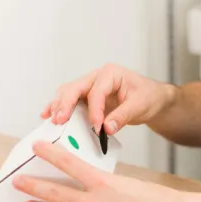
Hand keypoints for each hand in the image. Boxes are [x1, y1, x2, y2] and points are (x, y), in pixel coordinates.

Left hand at [13, 140, 190, 201]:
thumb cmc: (159, 201)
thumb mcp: (129, 183)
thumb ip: (104, 185)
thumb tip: (87, 184)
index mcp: (104, 183)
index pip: (69, 164)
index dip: (50, 155)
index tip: (37, 147)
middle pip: (54, 193)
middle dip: (33, 186)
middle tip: (19, 181)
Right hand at [41, 64, 175, 135]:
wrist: (152, 98)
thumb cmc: (148, 96)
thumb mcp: (140, 105)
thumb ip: (123, 116)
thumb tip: (107, 128)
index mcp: (111, 73)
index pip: (97, 91)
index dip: (95, 110)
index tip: (96, 127)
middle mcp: (97, 77)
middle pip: (75, 87)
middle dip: (66, 104)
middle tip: (60, 121)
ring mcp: (90, 86)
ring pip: (68, 93)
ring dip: (59, 106)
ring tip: (53, 121)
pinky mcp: (87, 98)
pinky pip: (69, 101)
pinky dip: (58, 107)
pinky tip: (47, 115)